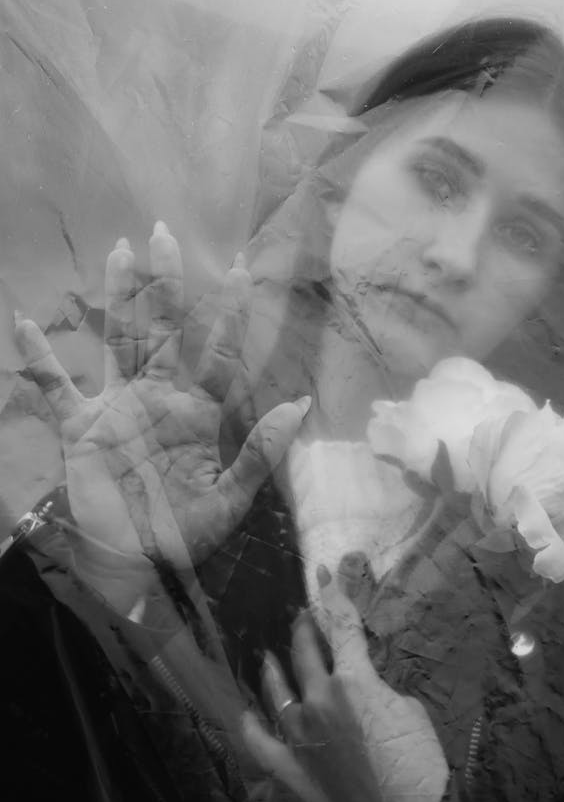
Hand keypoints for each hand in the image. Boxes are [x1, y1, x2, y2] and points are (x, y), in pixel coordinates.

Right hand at [15, 223, 309, 614]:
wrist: (136, 566)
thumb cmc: (187, 536)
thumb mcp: (231, 499)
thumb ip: (260, 451)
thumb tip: (298, 403)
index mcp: (198, 412)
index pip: (215, 351)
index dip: (227, 312)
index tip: (239, 269)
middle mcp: (159, 397)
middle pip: (162, 328)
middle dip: (165, 283)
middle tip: (164, 234)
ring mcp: (118, 408)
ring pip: (118, 340)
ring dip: (118, 298)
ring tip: (119, 252)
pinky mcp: (81, 429)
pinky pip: (57, 387)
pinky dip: (41, 360)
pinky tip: (26, 324)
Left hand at [261, 561, 448, 801]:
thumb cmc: (422, 761)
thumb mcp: (409, 708)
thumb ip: (378, 688)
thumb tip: (363, 687)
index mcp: (351, 680)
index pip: (341, 625)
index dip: (334, 594)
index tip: (324, 573)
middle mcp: (317, 701)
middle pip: (304, 652)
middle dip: (304, 628)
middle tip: (304, 614)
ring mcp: (299, 736)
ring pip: (278, 691)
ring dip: (274, 668)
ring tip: (270, 654)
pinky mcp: (293, 769)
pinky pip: (262, 743)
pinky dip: (253, 726)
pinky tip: (247, 713)